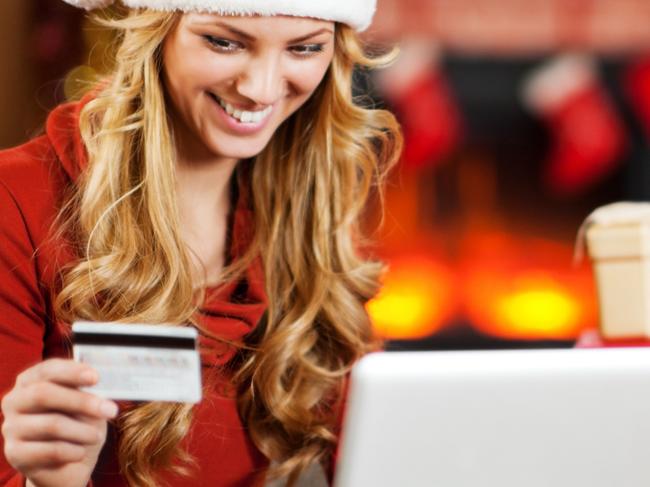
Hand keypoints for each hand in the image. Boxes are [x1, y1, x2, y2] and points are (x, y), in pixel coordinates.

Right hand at [1, 358, 117, 486]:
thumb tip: (100, 387)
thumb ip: (87, 393)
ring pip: (51, 425)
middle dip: (81, 401)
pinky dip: (73, 451)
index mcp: (31, 381)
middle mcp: (15, 401)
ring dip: (83, 431)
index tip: (96, 377)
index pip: (47, 370)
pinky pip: (50, 450)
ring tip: (97, 436)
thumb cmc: (78, 425)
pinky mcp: (15, 454)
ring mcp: (11, 428)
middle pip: (44, 394)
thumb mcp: (86, 405)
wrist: (67, 464)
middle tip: (110, 410)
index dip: (72, 372)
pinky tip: (81, 452)